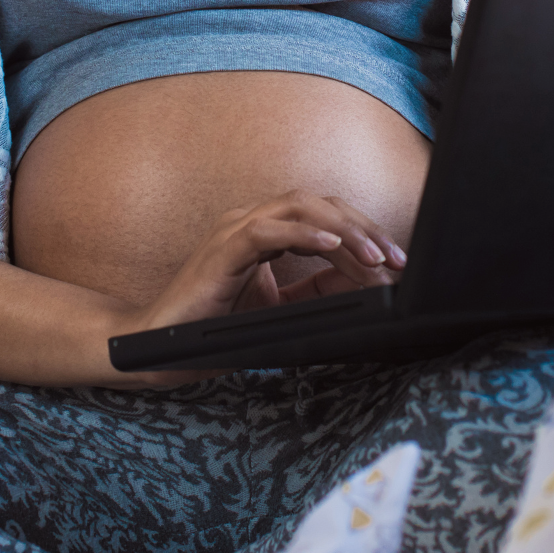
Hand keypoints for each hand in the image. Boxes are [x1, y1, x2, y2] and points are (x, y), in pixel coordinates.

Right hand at [113, 189, 407, 386]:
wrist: (157, 348)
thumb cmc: (212, 328)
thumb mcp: (278, 310)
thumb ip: (315, 294)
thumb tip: (364, 286)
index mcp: (264, 232)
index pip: (324, 216)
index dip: (363, 233)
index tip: (396, 261)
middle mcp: (251, 222)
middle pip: (320, 204)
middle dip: (364, 228)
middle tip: (396, 258)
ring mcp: (234, 231)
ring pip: (300, 208)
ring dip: (344, 229)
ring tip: (374, 255)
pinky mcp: (221, 250)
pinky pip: (268, 231)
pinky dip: (304, 233)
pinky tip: (333, 244)